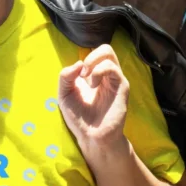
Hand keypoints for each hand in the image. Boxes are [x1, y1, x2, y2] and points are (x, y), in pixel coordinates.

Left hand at [58, 44, 129, 162]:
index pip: (93, 55)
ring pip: (109, 53)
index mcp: (93, 76)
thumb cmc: (78, 117)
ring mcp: (114, 80)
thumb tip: (78, 63)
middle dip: (91, 55)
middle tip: (83, 73)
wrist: (91, 135)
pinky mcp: (122, 87)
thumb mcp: (64, 94)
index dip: (83, 60)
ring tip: (88, 81)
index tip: (75, 76)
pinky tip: (93, 86)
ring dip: (93, 63)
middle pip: (106, 49)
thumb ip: (65, 76)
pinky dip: (99, 71)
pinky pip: (113, 68)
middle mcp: (106, 76)